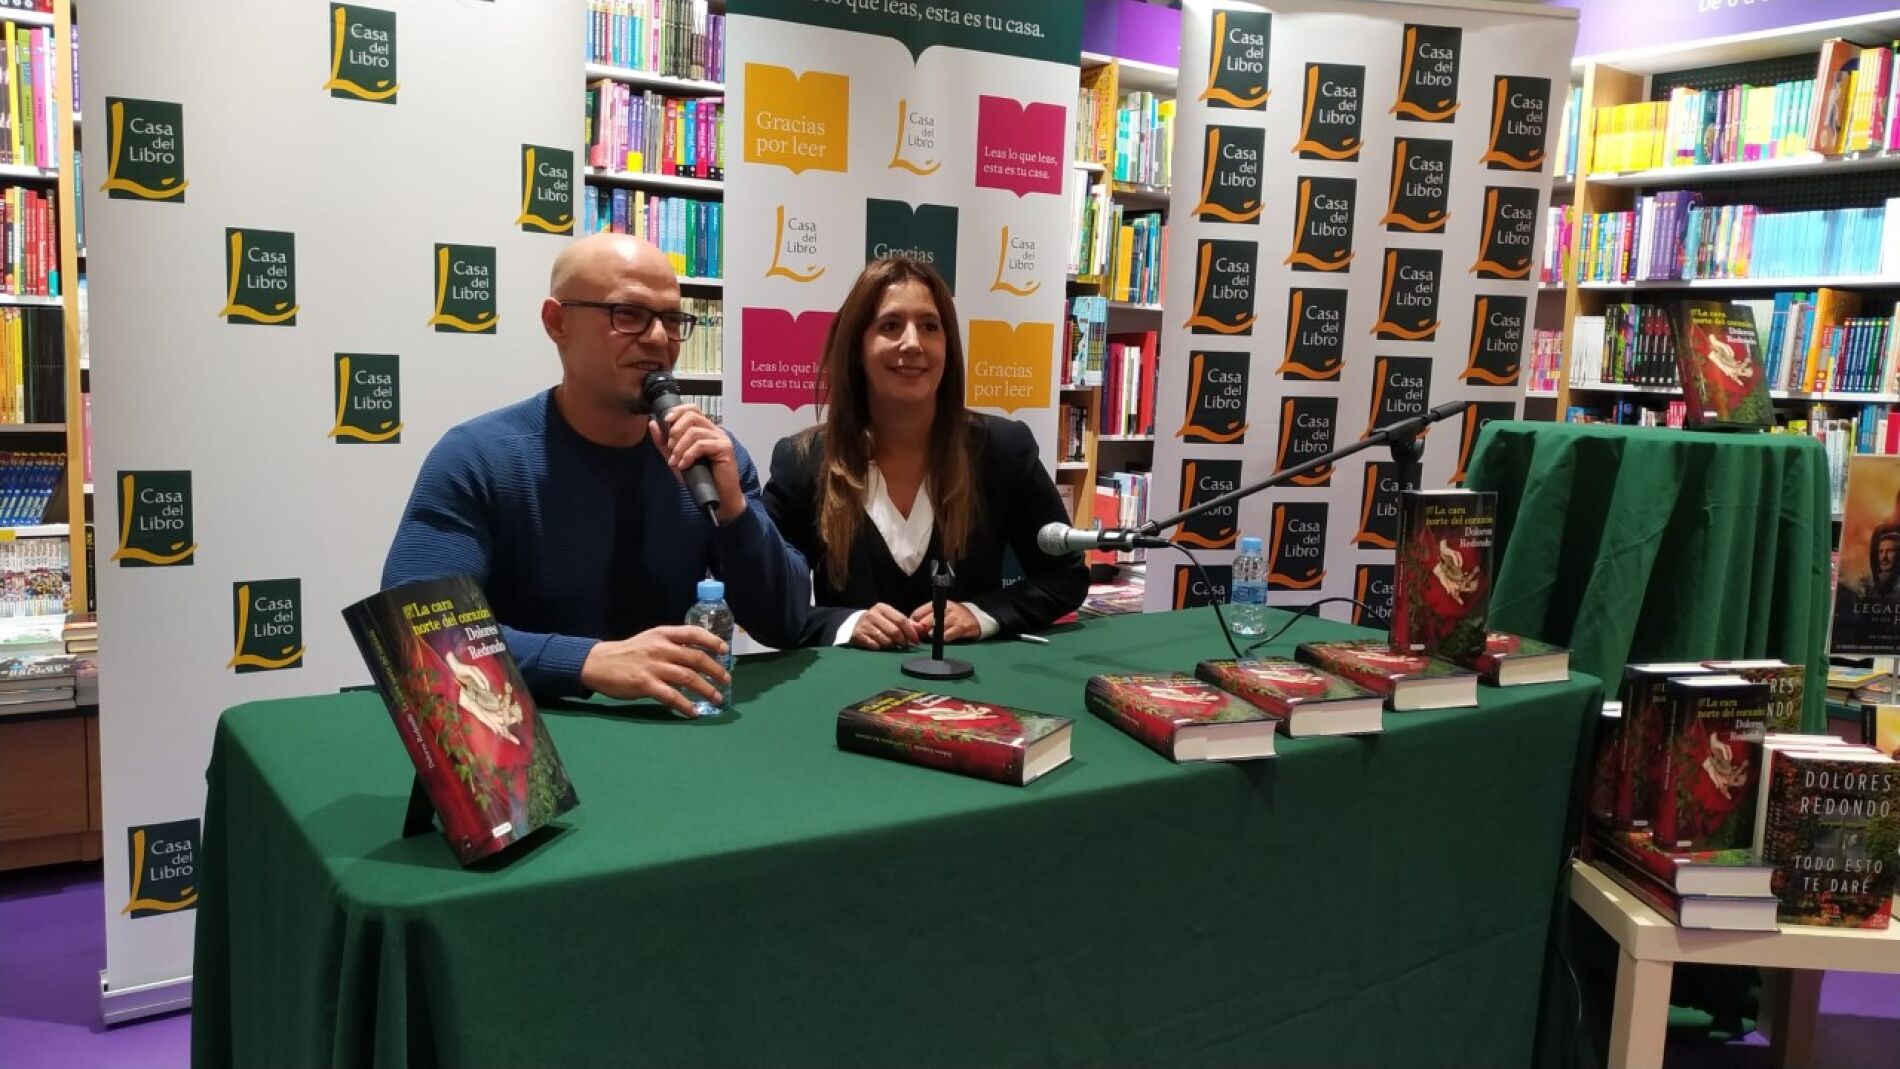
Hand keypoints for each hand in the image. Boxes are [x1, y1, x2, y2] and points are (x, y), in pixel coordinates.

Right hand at [579, 624, 729, 716]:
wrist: (598, 663)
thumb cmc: (628, 653)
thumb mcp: (650, 640)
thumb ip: (671, 645)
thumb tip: (698, 657)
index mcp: (662, 634)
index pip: (693, 632)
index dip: (712, 640)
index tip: (725, 650)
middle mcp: (660, 648)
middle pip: (696, 658)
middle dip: (715, 670)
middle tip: (726, 680)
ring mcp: (653, 666)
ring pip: (688, 678)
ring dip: (706, 689)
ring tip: (717, 698)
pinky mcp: (645, 684)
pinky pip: (671, 696)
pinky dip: (685, 705)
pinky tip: (693, 712)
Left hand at [649, 404, 745, 522]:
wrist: (718, 497)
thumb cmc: (700, 478)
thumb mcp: (676, 458)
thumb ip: (664, 442)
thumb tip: (653, 423)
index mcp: (705, 429)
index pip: (692, 409)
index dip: (677, 411)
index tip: (666, 421)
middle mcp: (714, 430)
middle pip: (692, 416)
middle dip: (675, 431)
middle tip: (671, 449)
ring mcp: (721, 438)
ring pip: (695, 432)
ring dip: (680, 448)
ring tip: (676, 462)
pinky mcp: (725, 448)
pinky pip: (702, 444)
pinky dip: (689, 455)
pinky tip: (685, 465)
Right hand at [848, 603, 922, 650]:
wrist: (856, 625)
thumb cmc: (879, 622)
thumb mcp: (891, 619)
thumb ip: (907, 623)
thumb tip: (921, 629)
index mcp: (882, 608)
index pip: (901, 620)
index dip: (911, 632)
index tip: (916, 641)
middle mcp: (872, 614)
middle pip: (894, 631)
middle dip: (903, 641)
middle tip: (905, 645)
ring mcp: (864, 625)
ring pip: (886, 640)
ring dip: (892, 646)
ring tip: (893, 645)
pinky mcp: (858, 635)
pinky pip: (875, 646)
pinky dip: (881, 648)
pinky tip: (882, 646)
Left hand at [909, 601, 981, 642]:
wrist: (974, 618)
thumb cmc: (954, 616)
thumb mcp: (940, 611)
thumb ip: (926, 617)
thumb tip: (912, 626)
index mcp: (937, 604)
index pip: (918, 613)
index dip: (913, 623)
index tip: (913, 629)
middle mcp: (945, 609)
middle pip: (924, 622)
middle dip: (921, 631)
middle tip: (922, 635)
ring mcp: (953, 618)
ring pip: (935, 629)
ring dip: (931, 635)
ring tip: (933, 636)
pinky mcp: (961, 627)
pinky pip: (946, 636)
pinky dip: (942, 639)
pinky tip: (943, 638)